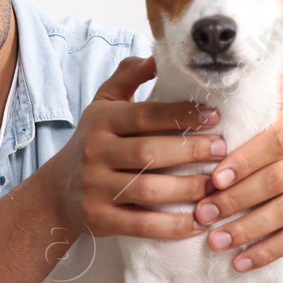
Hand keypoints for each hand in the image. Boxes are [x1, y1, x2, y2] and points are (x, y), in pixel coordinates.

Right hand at [49, 56, 224, 241]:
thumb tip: (157, 56)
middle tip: (224, 149)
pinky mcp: (100, 218)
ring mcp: (95, 187)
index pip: (144, 114)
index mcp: (100, 121)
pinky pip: (142, 224)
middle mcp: (95, 152)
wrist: (58, 192)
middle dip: (191, 151)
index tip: (214, 117)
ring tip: (216, 185)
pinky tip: (198, 222)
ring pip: (148, 190)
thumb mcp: (103, 105)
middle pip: (149, 152)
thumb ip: (128, 78)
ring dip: (187, 189)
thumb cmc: (94, 143)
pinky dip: (172, 226)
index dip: (181, 115)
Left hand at [195, 76, 282, 270]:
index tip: (213, 180)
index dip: (242, 162)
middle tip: (203, 215)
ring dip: (248, 229)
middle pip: (278, 179)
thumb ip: (249, 101)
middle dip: (236, 200)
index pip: (273, 141)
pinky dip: (269, 250)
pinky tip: (242, 261)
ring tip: (216, 241)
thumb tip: (204, 84)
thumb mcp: (274, 110)